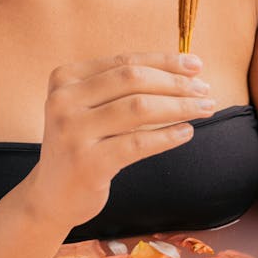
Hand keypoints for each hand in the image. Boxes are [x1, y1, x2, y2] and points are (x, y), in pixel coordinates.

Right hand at [29, 51, 216, 229]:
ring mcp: (73, 132)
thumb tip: (185, 70)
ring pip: (139, 108)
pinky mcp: (87, 163)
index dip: (164, 61)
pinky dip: (167, 136)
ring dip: (179, 106)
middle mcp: (64, 100)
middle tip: (206, 90)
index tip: (196, 65)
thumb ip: (121, 86)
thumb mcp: (89, 107)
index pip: (124, 61)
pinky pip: (137, 143)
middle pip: (133, 79)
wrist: (51, 195)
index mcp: (65, 77)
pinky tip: (187, 132)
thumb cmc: (82, 144)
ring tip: (204, 109)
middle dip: (176, 83)